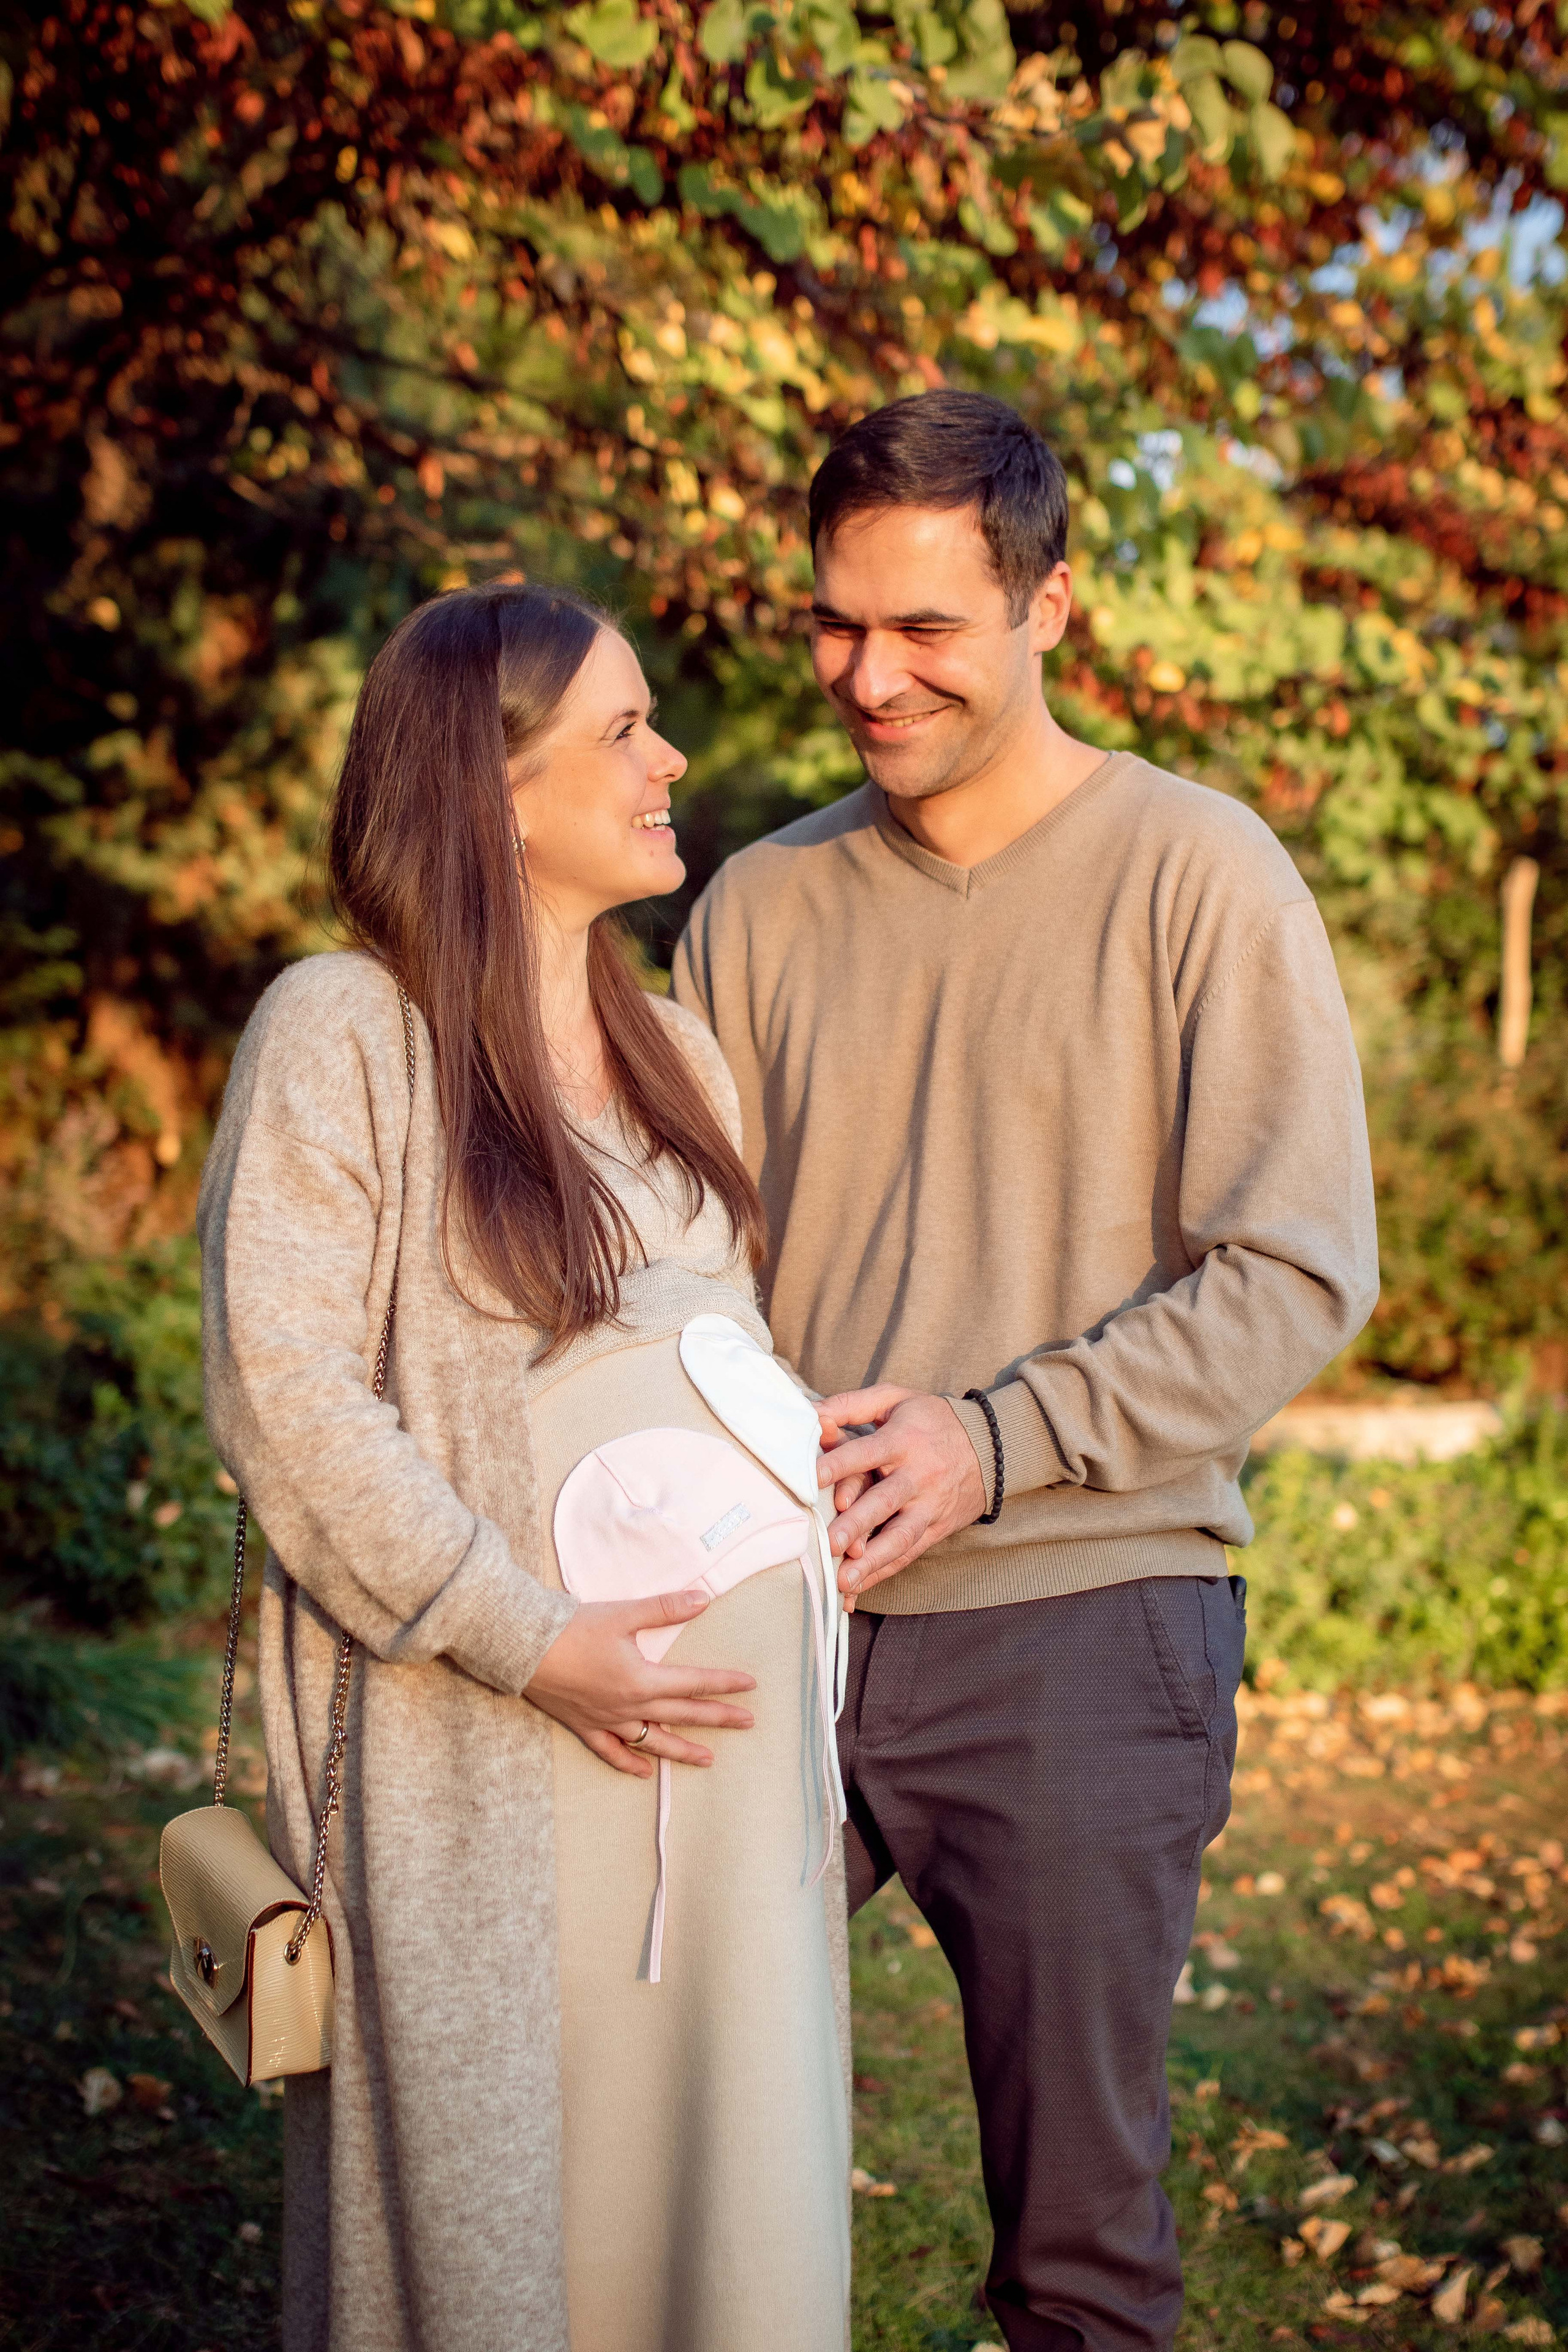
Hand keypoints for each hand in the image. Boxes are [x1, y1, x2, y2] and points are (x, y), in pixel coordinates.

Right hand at [525, 1590, 755, 1778]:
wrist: (523, 1647)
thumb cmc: (572, 1628)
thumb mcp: (622, 1613)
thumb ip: (665, 1608)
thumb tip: (703, 1599)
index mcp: (642, 1679)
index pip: (694, 1683)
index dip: (724, 1683)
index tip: (750, 1685)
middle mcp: (629, 1706)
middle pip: (682, 1715)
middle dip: (718, 1718)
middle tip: (747, 1722)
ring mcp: (607, 1721)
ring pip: (653, 1741)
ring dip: (683, 1750)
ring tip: (709, 1759)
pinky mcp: (584, 1726)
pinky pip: (612, 1752)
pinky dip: (630, 1763)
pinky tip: (646, 1772)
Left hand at [816, 1387, 985, 1600]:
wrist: (992, 1446)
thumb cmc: (931, 1419)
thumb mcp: (895, 1400)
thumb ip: (850, 1405)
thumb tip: (810, 1415)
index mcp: (903, 1440)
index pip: (868, 1453)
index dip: (840, 1464)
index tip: (812, 1477)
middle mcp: (918, 1475)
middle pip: (885, 1501)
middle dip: (857, 1523)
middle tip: (829, 1542)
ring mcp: (929, 1506)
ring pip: (900, 1536)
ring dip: (872, 1560)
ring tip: (844, 1580)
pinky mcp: (936, 1528)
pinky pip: (909, 1553)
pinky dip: (883, 1571)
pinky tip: (858, 1588)